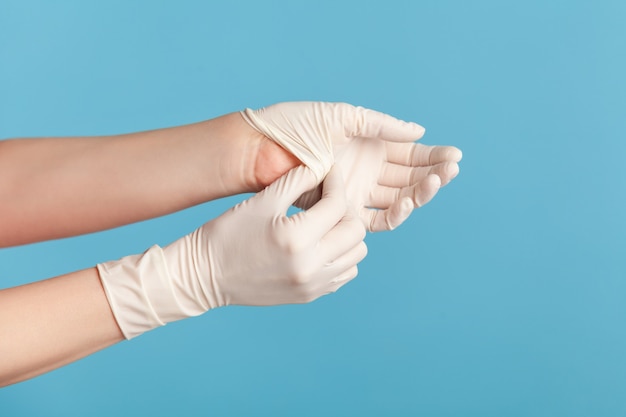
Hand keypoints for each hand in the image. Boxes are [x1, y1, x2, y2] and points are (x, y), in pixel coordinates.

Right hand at [98, 166, 366, 337]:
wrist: (205, 276)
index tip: (329, 171)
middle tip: (328, 197)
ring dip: (347, 233)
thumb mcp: (261, 202)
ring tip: (325, 221)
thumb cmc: (227, 234)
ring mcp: (312, 284)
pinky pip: (345, 273)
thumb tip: (322, 165)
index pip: (338, 205)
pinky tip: (321, 243)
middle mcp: (310, 265)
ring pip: (357, 254)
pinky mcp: (310, 295)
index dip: (337, 181)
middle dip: (346, 208)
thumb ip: (296, 181)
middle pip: (356, 231)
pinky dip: (341, 255)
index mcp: (296, 238)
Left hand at [241, 102, 461, 230]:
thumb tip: (419, 130)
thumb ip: (381, 125)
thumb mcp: (343, 118)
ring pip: (399, 198)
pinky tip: (410, 203)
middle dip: (434, 174)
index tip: (455, 155)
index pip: (409, 154)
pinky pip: (376, 218)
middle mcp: (365, 171)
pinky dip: (396, 213)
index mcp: (367, 145)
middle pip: (409, 177)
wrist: (260, 151)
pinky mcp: (342, 212)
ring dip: (421, 193)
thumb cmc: (296, 127)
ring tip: (438, 182)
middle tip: (453, 170)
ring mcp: (356, 192)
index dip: (432, 156)